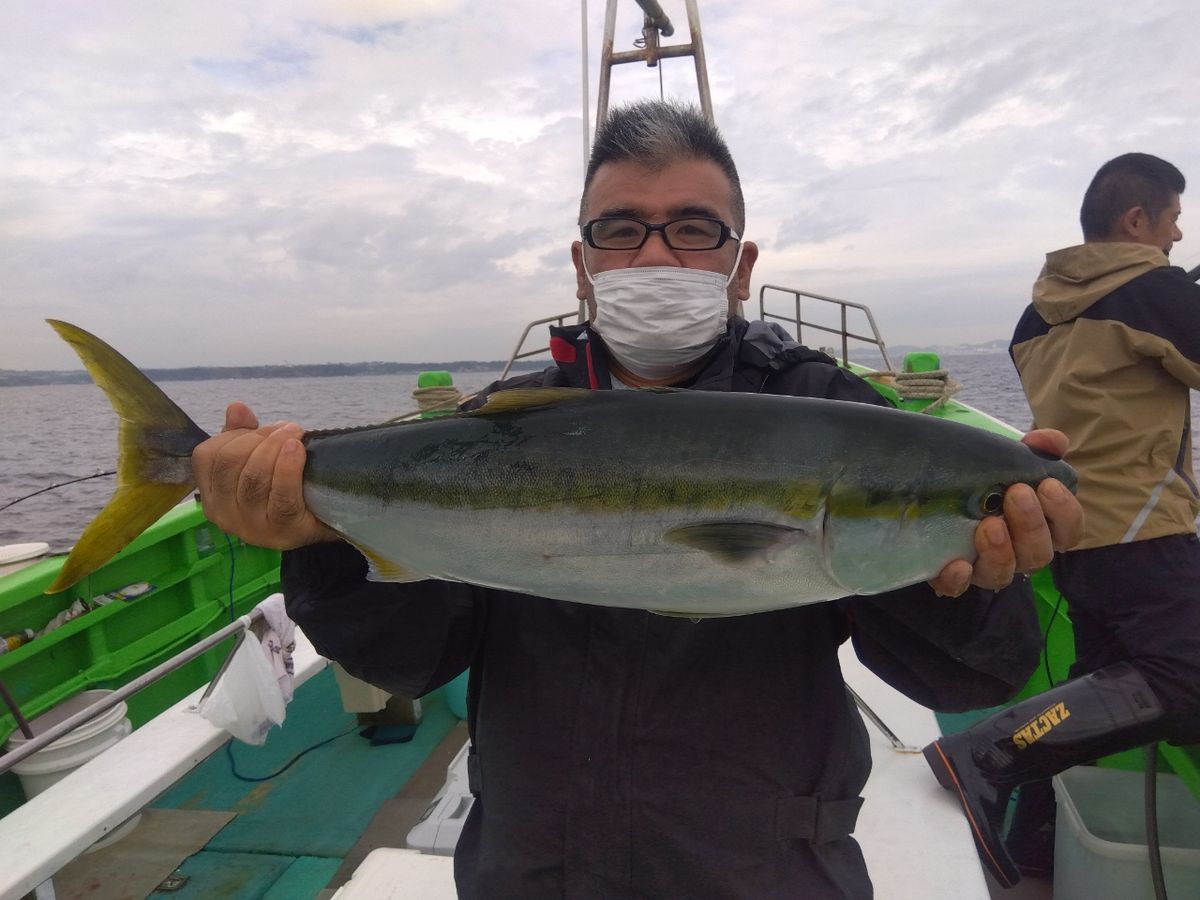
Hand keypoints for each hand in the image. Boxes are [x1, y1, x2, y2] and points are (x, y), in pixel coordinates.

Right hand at [192, 402, 339, 549]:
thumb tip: (236, 408)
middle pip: (230, 463)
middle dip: (259, 438)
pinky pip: (281, 496)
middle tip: (286, 429)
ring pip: (254, 478)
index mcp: (211, 494)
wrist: (322, 519)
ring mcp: (251, 527)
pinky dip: (288, 468)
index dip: (236, 435)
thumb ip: (241, 434)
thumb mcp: (256, 459)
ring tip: (295, 435)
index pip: (207, 456)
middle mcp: (223, 514)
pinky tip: (297, 449)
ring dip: (276, 447)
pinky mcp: (282, 531)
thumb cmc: (282, 487)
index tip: (264, 429)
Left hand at [928, 428, 1082, 596]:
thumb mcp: (1006, 461)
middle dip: (1031, 524)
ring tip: (990, 525)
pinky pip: (956, 589)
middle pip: (1039, 554)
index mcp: (1040, 528)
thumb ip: (1033, 450)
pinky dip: (957, 580)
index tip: (1048, 485)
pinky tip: (957, 565)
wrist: (929, 498)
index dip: (1065, 513)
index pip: (1069, 532)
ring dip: (1001, 552)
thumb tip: (1053, 441)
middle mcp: (1017, 553)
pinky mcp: (950, 577)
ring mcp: (984, 567)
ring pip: (1003, 575)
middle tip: (1016, 493)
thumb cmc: (982, 483)